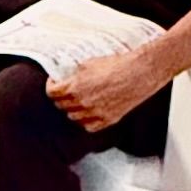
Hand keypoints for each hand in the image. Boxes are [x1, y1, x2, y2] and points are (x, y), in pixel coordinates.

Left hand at [49, 43, 164, 132]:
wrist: (139, 73)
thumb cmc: (116, 65)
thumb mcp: (88, 64)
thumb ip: (73, 74)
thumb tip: (65, 77)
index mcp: (75, 87)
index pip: (52, 93)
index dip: (51, 86)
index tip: (54, 82)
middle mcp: (83, 102)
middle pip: (61, 106)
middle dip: (60, 98)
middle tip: (64, 92)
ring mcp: (95, 113)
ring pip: (73, 118)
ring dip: (71, 110)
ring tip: (76, 102)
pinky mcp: (107, 120)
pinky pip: (88, 126)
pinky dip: (84, 121)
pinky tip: (86, 113)